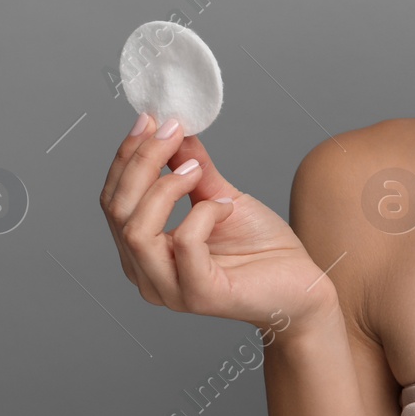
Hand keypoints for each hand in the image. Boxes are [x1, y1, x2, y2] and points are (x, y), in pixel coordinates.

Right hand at [100, 113, 338, 335]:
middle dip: (142, 161)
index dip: (127, 157)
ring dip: (166, 187)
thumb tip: (173, 129)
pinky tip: (227, 206)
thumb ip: (193, 168)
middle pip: (118, 211)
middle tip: (172, 130)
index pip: (113, 200)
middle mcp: (145, 274)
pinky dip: (204, 212)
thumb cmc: (261, 248)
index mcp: (142, 251)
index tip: (151, 119)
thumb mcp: (222, 195)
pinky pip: (185, 242)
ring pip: (138, 230)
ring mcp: (169, 289)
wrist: (301, 286)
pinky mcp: (199, 296)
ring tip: (198, 173)